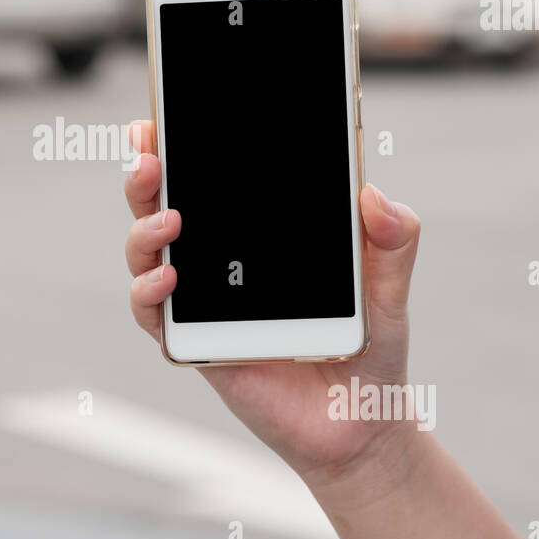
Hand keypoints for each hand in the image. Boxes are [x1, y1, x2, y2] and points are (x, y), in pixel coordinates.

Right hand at [124, 120, 421, 479]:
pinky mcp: (194, 343)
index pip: (208, 176)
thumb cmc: (368, 345)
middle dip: (146, 172)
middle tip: (149, 156)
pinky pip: (152, 315)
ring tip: (169, 219)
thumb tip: (376, 197)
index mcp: (255, 232)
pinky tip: (168, 279)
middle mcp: (217, 259)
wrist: (362, 422)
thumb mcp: (389, 284)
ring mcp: (200, 300)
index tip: (162, 116)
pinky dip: (149, 294)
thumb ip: (393, 239)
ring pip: (146, 253)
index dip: (178, 144)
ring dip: (144, 230)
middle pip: (161, 203)